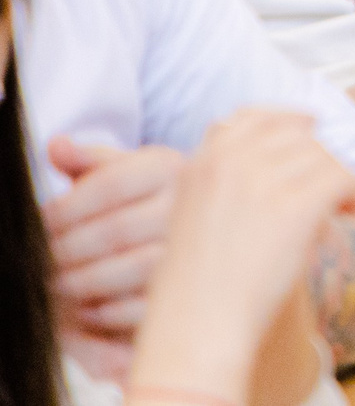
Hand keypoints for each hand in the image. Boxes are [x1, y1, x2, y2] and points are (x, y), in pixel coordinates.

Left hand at [43, 137, 183, 356]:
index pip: (110, 184)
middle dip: (67, 250)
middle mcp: (194, 203)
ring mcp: (203, 245)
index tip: (39, 223)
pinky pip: (151, 302)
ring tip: (59, 284)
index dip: (66, 208)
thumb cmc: (151, 200)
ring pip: (134, 267)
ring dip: (85, 281)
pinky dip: (111, 310)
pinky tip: (89, 307)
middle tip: (41, 261)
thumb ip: (89, 160)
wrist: (213, 229)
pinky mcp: (201, 285)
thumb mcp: (127, 171)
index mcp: (173, 167)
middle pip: (117, 230)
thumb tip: (56, 145)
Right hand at [127, 111, 354, 389]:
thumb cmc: (197, 286)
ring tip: (339, 208)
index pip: (255, 117)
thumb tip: (288, 148)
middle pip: (297, 135)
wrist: (197, 326)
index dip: (289, 122)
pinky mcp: (296, 205)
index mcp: (201, 162)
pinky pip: (343, 179)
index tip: (310, 130)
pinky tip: (350, 213)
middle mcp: (230, 162)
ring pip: (324, 157)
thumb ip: (226, 179)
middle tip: (327, 188)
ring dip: (337, 179)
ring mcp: (262, 181)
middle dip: (317, 159)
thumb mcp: (193, 215)